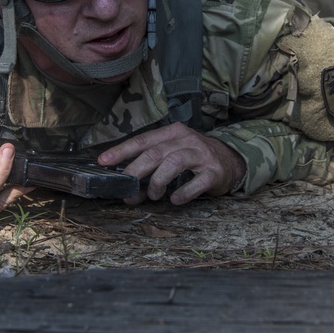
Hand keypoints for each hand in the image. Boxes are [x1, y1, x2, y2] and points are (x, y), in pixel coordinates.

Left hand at [97, 122, 245, 205]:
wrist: (230, 161)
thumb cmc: (194, 159)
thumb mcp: (171, 158)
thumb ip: (150, 172)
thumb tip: (127, 192)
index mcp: (172, 133)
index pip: (142, 140)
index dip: (121, 151)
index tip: (104, 162)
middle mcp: (186, 140)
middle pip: (155, 152)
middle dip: (136, 169)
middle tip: (126, 185)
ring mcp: (201, 155)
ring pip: (174, 162)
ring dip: (158, 181)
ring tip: (153, 195)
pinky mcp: (214, 172)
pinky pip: (196, 182)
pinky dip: (183, 192)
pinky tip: (175, 200)